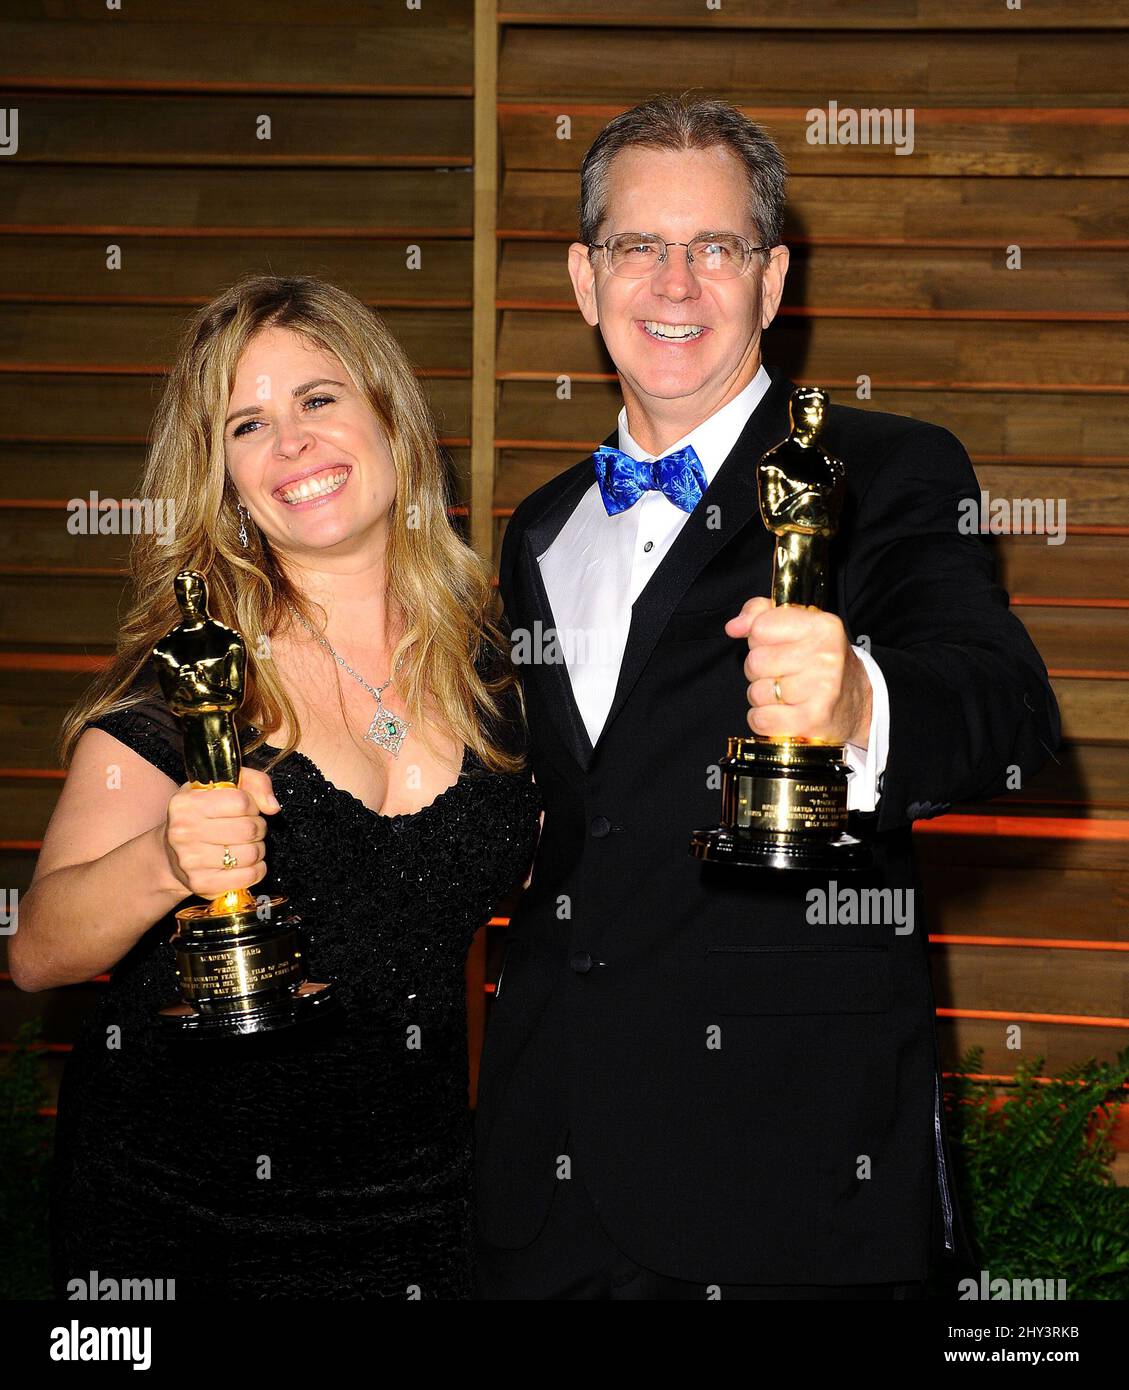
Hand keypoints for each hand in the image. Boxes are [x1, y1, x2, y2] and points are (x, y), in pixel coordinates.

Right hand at [163, 767, 278, 899]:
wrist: (171, 855)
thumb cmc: (201, 817)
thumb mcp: (220, 788)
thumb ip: (253, 782)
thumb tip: (272, 807)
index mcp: (186, 804)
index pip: (241, 801)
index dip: (252, 805)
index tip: (246, 809)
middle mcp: (184, 831)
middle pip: (249, 829)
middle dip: (258, 828)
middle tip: (250, 829)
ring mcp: (191, 860)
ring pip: (252, 853)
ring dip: (258, 849)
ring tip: (246, 845)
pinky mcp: (202, 883)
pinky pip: (249, 876)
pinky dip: (257, 869)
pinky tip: (247, 863)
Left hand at [725, 597, 871, 745]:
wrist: (858, 706)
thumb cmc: (822, 664)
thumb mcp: (802, 628)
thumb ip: (763, 615)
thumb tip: (734, 626)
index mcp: (823, 626)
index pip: (761, 627)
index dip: (759, 640)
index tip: (776, 647)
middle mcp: (825, 656)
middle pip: (755, 661)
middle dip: (760, 671)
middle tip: (783, 675)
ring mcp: (820, 690)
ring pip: (755, 692)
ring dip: (763, 697)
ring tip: (786, 695)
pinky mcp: (811, 720)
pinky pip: (760, 719)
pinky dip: (764, 719)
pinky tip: (783, 715)